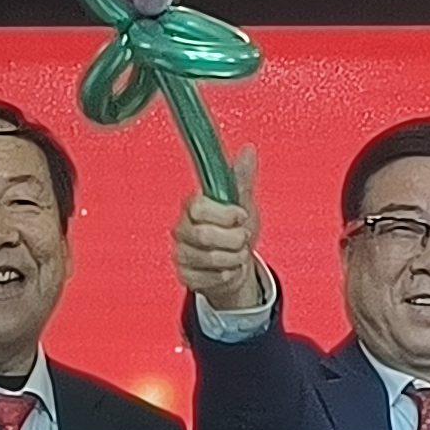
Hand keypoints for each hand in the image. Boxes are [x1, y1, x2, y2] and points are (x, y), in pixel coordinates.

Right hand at [172, 147, 267, 313]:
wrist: (237, 263)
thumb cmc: (236, 230)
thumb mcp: (244, 202)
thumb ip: (242, 178)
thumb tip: (248, 150)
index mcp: (193, 205)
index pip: (199, 208)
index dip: (225, 214)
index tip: (240, 215)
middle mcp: (182, 228)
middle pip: (203, 236)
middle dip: (233, 240)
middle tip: (242, 237)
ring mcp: (181, 252)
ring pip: (208, 259)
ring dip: (232, 258)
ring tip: (237, 253)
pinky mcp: (184, 274)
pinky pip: (206, 279)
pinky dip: (224, 275)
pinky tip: (227, 267)